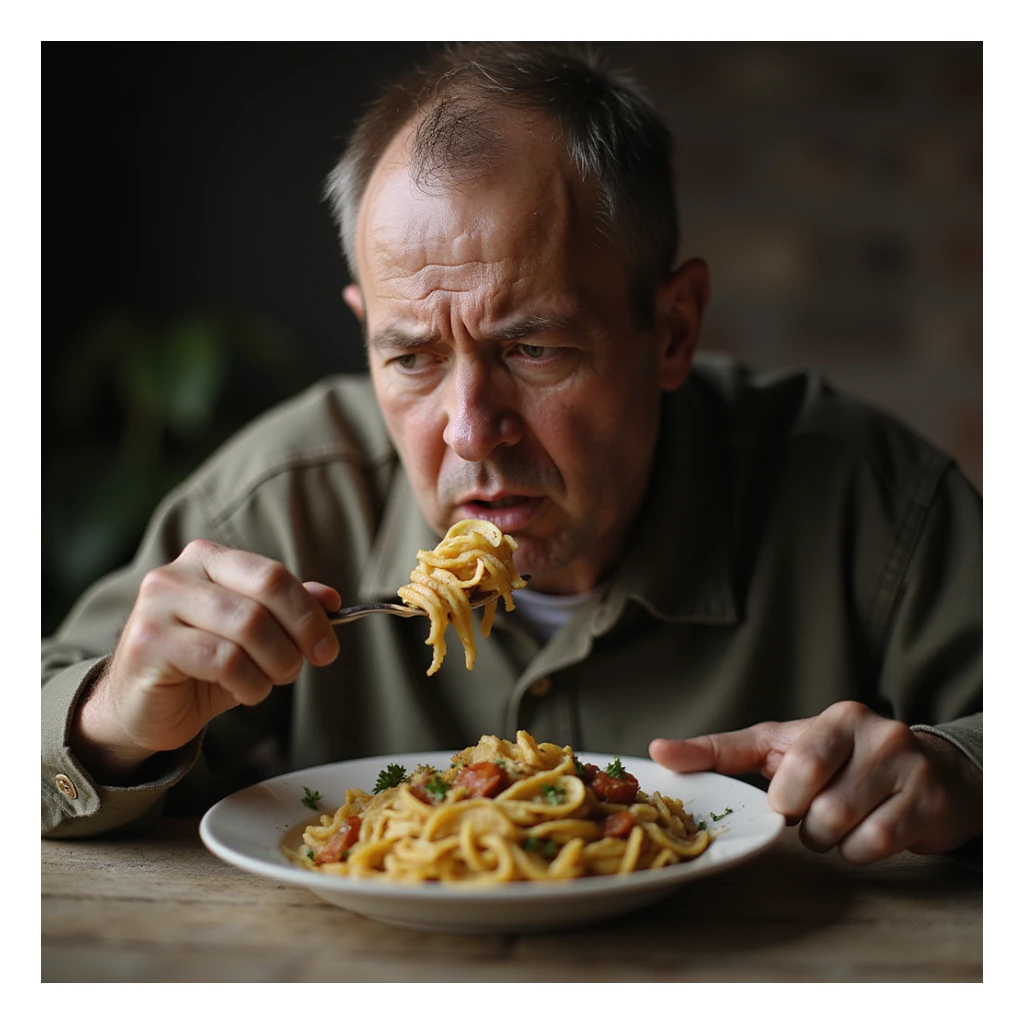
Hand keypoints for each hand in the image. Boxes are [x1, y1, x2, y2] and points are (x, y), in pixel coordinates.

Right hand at [72, 540, 341, 781]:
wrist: (138, 709)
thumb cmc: (200, 668)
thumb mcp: (251, 636)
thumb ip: (286, 610)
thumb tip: (330, 598)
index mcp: (207, 559)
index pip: (273, 574)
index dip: (308, 611)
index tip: (327, 645)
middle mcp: (177, 574)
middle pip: (264, 595)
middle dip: (298, 635)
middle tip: (308, 663)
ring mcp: (157, 606)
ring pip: (248, 627)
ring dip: (275, 664)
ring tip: (269, 682)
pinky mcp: (149, 644)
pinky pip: (224, 660)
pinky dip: (250, 683)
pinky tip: (245, 692)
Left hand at [648, 701, 981, 863]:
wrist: (931, 776)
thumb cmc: (841, 762)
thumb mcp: (782, 747)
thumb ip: (721, 751)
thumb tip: (656, 752)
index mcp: (834, 718)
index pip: (789, 756)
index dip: (779, 794)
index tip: (775, 807)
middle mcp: (874, 733)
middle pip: (811, 799)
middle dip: (802, 819)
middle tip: (808, 813)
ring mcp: (906, 766)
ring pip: (840, 827)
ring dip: (828, 839)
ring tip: (836, 820)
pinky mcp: (927, 802)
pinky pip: (875, 845)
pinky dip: (859, 851)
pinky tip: (865, 832)